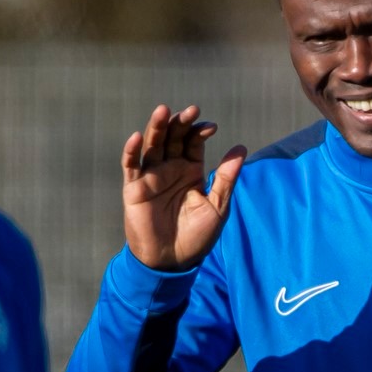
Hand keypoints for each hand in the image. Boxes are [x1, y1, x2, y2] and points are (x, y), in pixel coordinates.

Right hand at [122, 104, 246, 271]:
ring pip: (152, 146)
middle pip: (173, 138)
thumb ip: (225, 178)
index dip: (200, 131)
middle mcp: (170, 169)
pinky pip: (131, 166)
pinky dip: (132, 151)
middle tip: (190, 110)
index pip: (193, 142)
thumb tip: (241, 148)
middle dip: (180, 123)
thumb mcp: (217, 206)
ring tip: (163, 111)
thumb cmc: (197, 236)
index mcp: (190, 170)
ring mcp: (151, 177)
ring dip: (156, 128)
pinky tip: (137, 137)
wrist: (172, 261)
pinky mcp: (134, 189)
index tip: (210, 127)